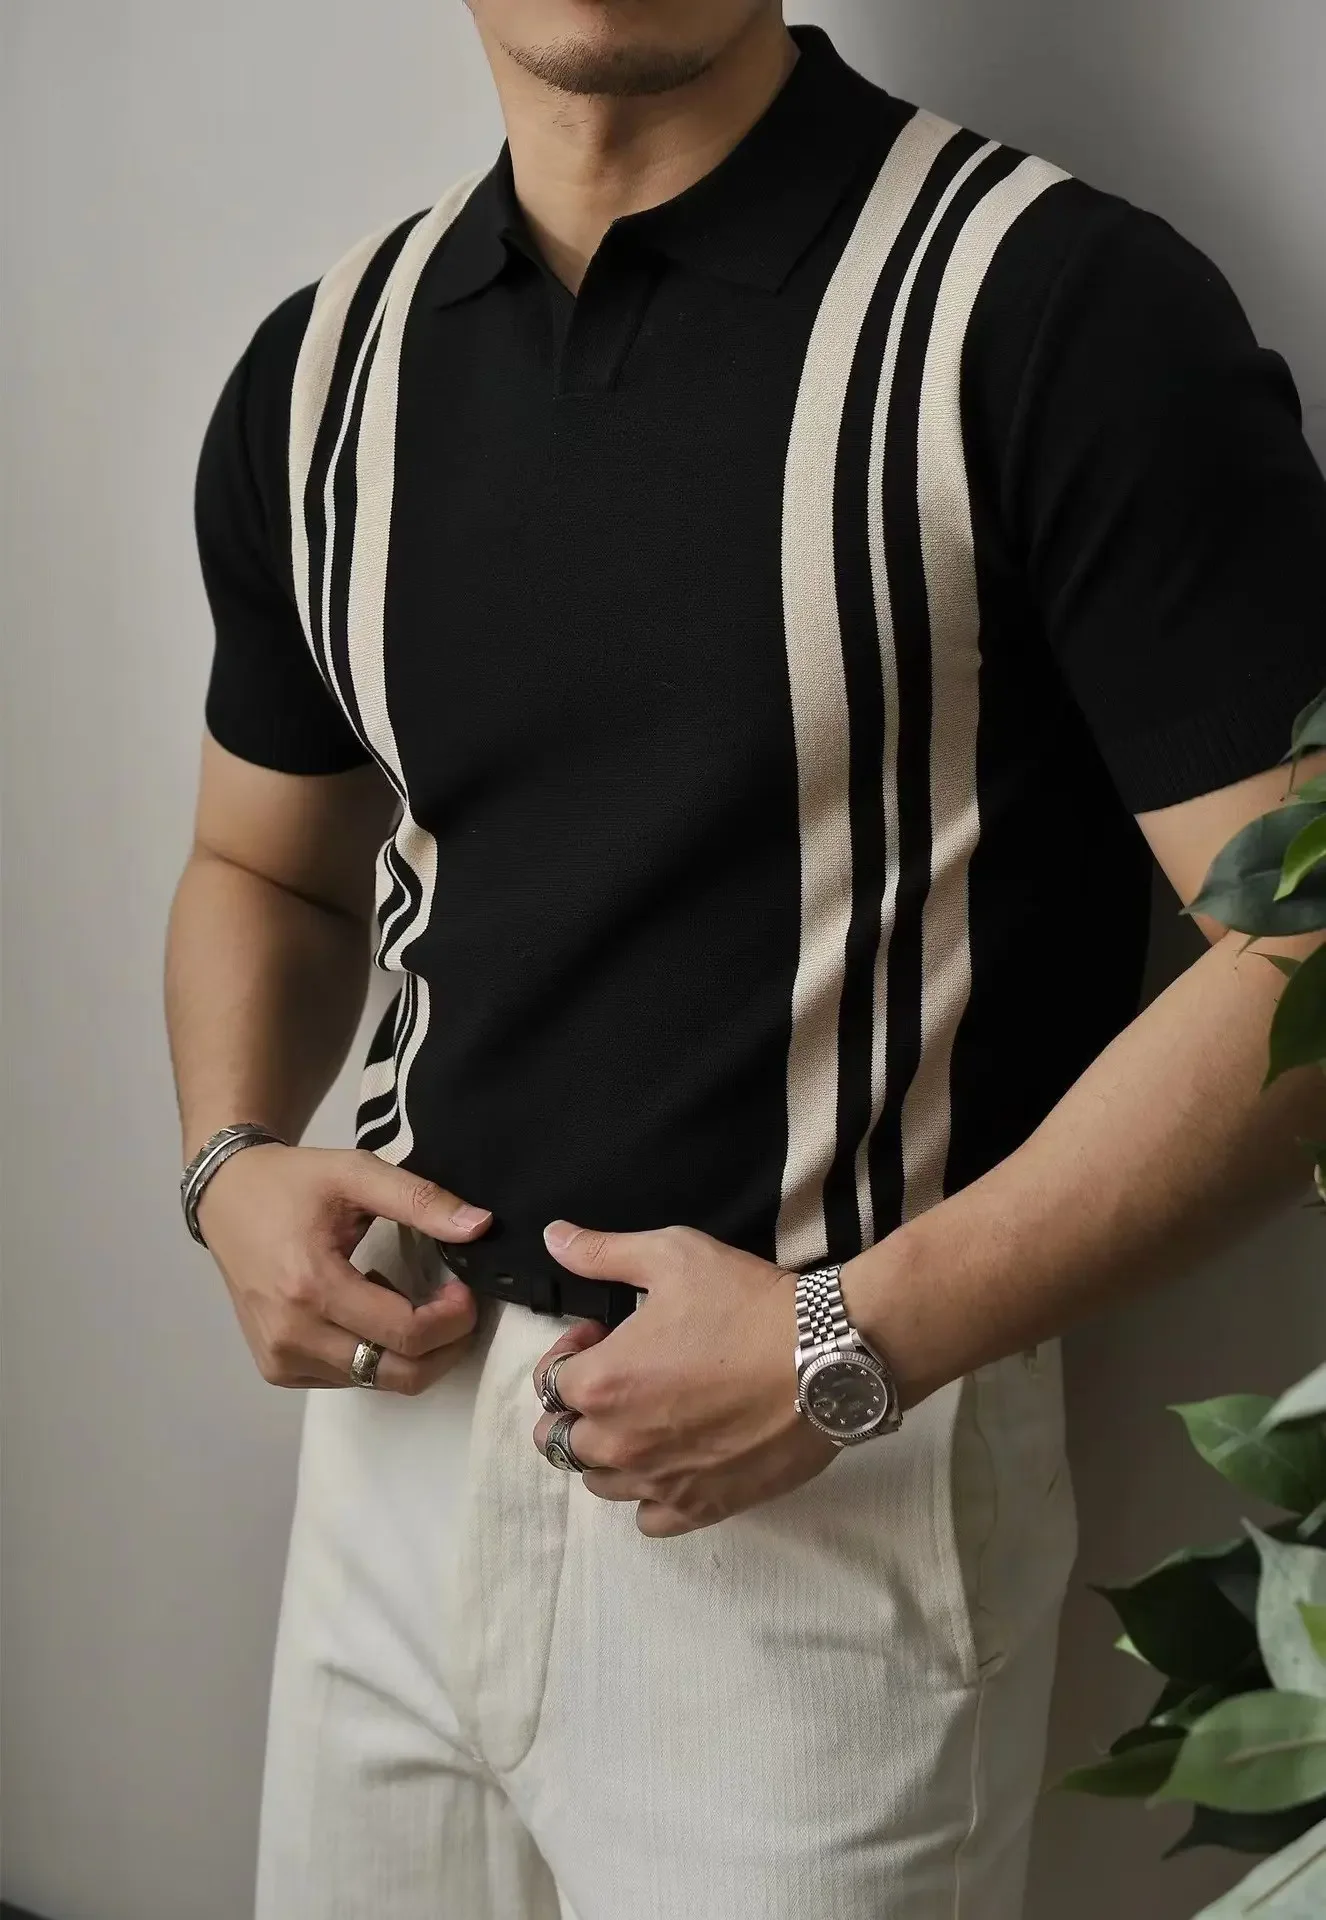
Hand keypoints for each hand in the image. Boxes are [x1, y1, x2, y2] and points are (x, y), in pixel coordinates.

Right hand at [197, 1143, 490, 1393]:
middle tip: (454, 1305)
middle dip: (444, 1346)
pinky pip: (348, 1379)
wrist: (226, 1198)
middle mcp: (292, 1336)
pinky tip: (365, 1309)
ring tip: (401, 1298)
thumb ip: (421, 1199)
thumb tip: (481, 1226)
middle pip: (399, 1374)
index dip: (452, 1319)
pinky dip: (374, 1352)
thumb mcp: (356, 1173)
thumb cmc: (293, 1183)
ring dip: (408, 1348)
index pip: (405, 1334)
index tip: (464, 1290)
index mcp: (311, 1287)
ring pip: (377, 1381)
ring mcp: (281, 1360)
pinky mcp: (277, 1370)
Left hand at [531, 1222, 838, 1536]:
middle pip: (559, 1441)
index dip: (569, 1352)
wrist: (827, 1356)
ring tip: (645, 1418)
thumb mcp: (672, 1256)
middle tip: (619, 1377)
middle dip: (575, 1407)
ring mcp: (659, 1481)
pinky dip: (649, 1496)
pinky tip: (672, 1462)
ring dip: (607, 1452)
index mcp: (602, 1382)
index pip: (547, 1383)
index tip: (602, 1335)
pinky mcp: (701, 1506)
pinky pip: (648, 1520)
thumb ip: (603, 1252)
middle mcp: (619, 1442)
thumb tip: (555, 1238)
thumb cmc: (747, 1304)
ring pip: (599, 1483)